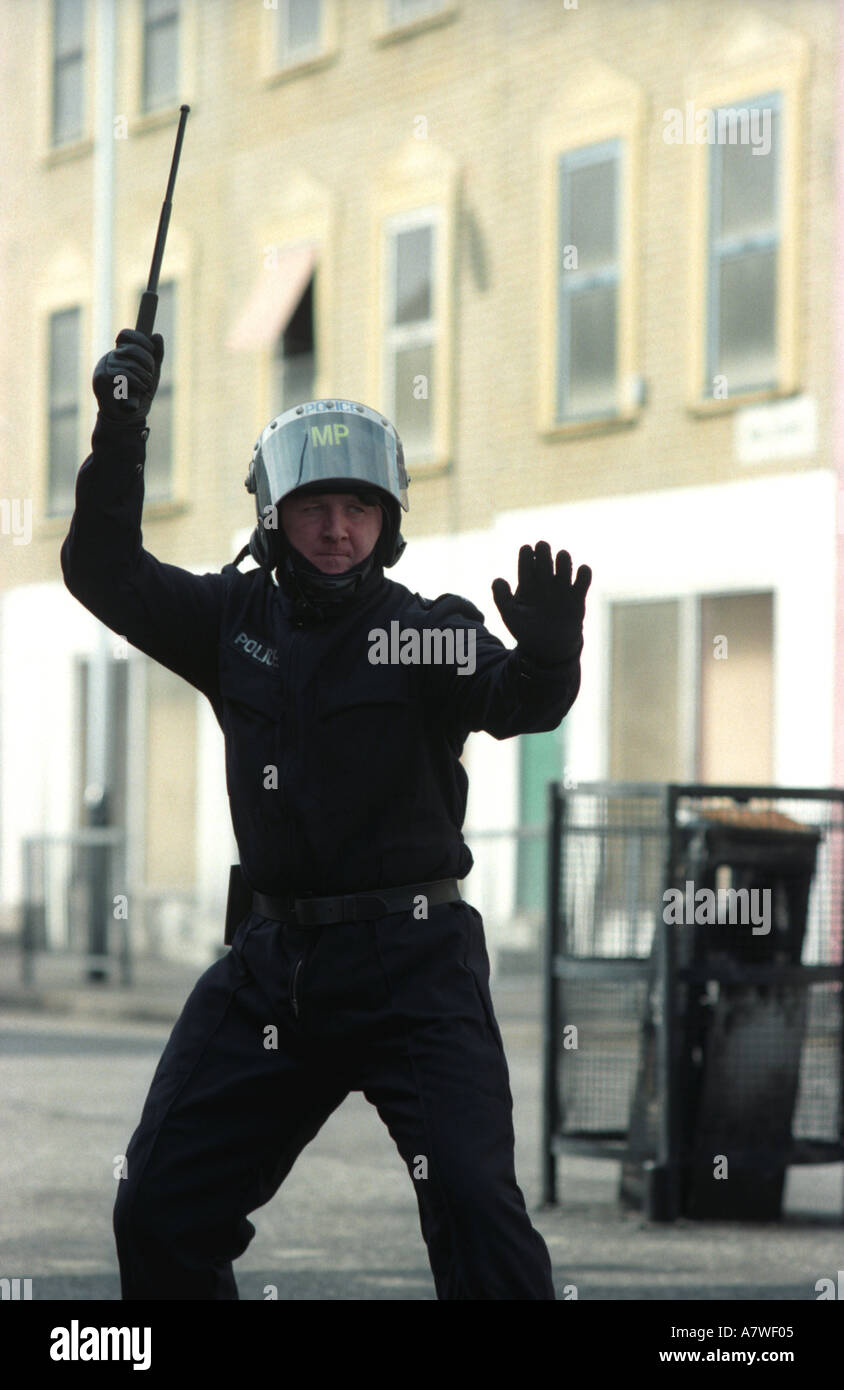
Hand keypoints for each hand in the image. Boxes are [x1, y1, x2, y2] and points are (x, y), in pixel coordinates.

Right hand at [93, 328, 163, 425]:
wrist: (127, 420)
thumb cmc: (138, 396)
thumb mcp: (151, 373)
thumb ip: (156, 355)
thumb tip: (157, 335)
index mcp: (119, 353)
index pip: (126, 334)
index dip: (141, 340)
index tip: (151, 351)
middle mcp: (109, 357)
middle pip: (131, 348)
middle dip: (147, 361)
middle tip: (150, 375)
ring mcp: (103, 367)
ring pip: (129, 362)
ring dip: (144, 375)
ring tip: (146, 385)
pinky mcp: (101, 378)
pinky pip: (123, 374)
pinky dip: (137, 381)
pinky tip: (141, 388)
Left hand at [492, 541, 591, 663]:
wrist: (548, 647)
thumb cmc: (527, 629)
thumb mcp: (510, 615)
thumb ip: (501, 597)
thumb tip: (499, 579)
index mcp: (527, 581)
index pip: (527, 558)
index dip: (526, 553)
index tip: (527, 552)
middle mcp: (545, 580)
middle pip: (545, 555)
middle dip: (543, 549)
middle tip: (542, 548)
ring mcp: (562, 586)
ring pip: (564, 561)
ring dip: (563, 558)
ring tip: (560, 561)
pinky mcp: (578, 595)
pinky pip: (584, 576)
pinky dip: (584, 572)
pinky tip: (579, 575)